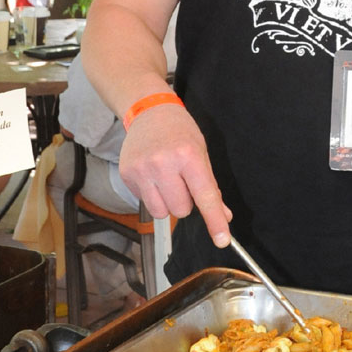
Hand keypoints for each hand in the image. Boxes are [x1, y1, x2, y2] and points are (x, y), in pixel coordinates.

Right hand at [118, 103, 231, 247]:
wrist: (149, 111)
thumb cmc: (180, 131)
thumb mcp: (202, 152)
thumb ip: (211, 187)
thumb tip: (224, 216)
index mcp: (188, 156)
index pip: (205, 196)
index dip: (215, 221)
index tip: (222, 240)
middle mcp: (163, 163)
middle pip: (181, 210)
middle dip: (185, 202)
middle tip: (182, 180)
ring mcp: (142, 169)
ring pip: (162, 212)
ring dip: (168, 202)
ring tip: (167, 179)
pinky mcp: (127, 174)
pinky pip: (145, 203)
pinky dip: (153, 195)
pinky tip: (152, 175)